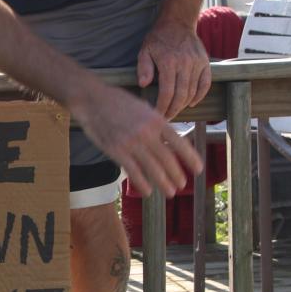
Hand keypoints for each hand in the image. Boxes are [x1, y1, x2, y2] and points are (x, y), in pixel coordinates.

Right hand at [71, 83, 202, 196]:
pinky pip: (133, 172)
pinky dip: (142, 184)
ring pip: (152, 169)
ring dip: (164, 183)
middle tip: (182, 185)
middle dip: (177, 175)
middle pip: (168, 159)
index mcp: (156, 120)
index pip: (179, 142)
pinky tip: (147, 191)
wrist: (92, 99)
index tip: (198, 169)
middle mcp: (146, 133)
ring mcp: (131, 143)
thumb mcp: (144, 108)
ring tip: (170, 191)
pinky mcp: (116, 151)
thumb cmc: (118, 102)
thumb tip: (170, 140)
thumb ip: (157, 124)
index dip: (191, 158)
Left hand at [137, 17, 210, 118]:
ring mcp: (197, 63)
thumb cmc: (159, 38)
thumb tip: (143, 85)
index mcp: (169, 62)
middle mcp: (185, 64)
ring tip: (175, 111)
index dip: (162, 107)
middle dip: (173, 110)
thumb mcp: (145, 50)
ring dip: (184, 105)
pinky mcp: (205, 63)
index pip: (167, 92)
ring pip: (193, 92)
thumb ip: (143, 67)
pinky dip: (200, 96)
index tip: (157, 115)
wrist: (178, 22)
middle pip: (181, 95)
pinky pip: (206, 84)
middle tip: (166, 118)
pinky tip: (191, 103)